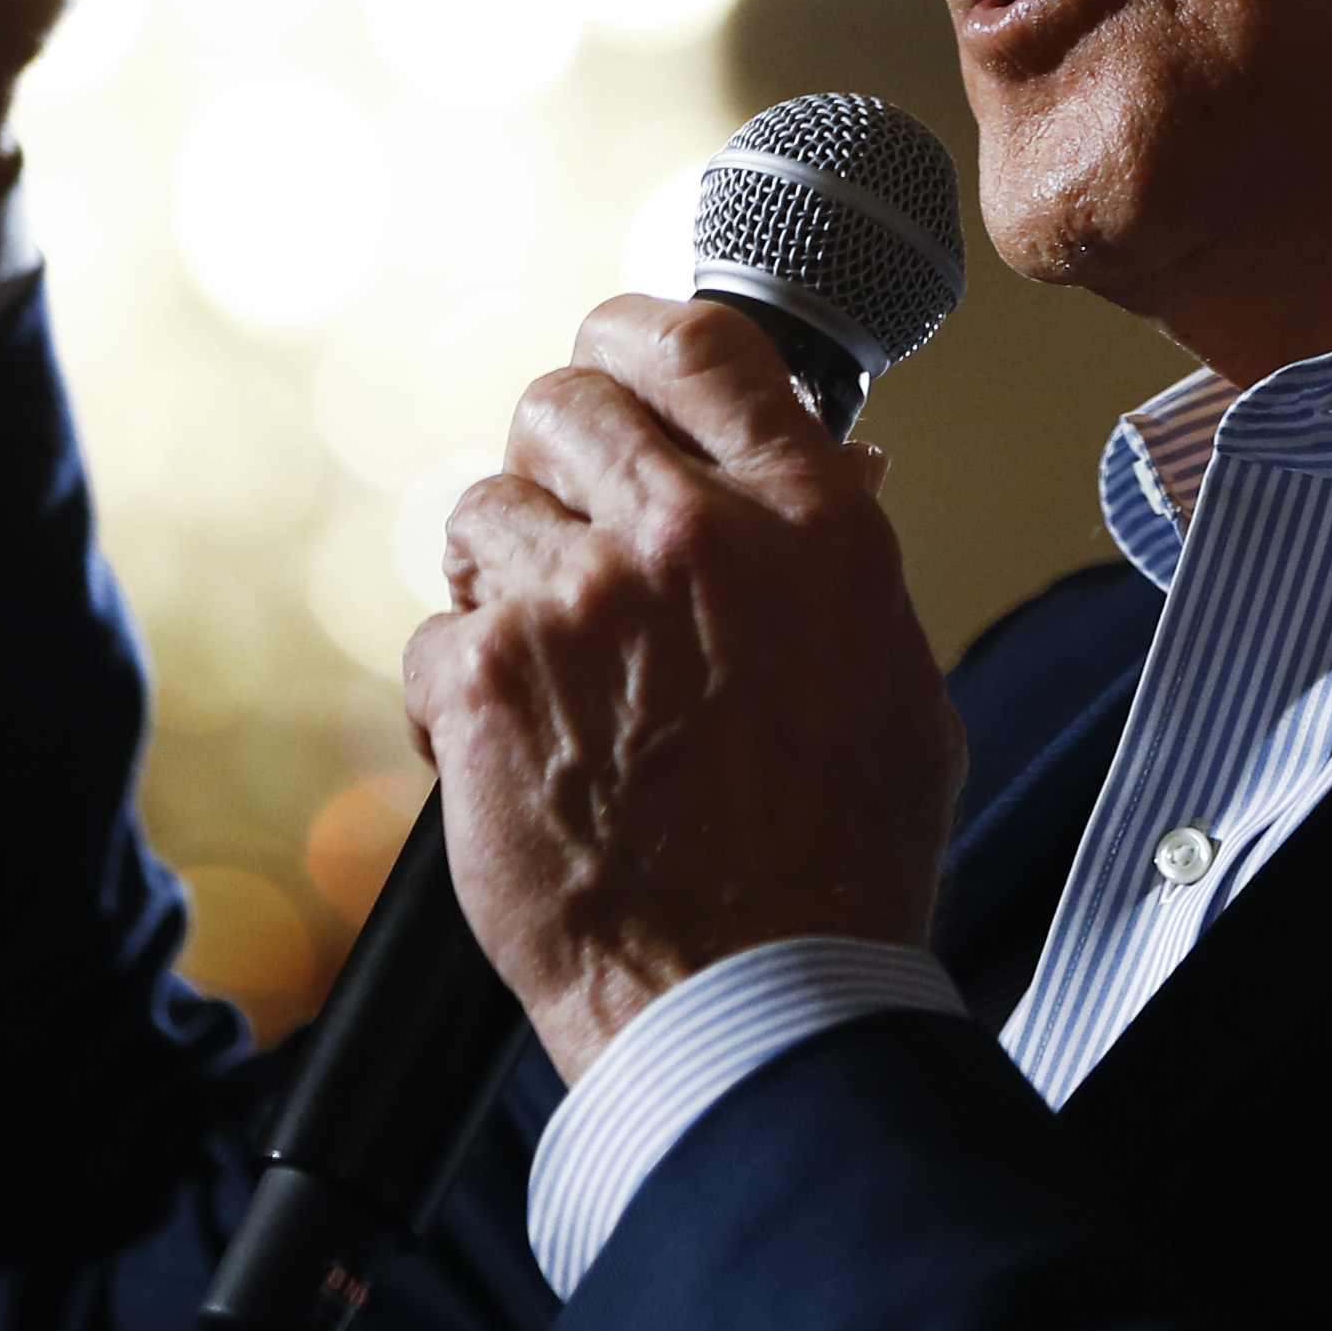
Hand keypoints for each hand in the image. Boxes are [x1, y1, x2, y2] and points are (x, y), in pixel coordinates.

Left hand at [405, 297, 968, 1078]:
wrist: (752, 996)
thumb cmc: (839, 863)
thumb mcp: (896, 677)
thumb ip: (844, 560)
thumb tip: (831, 475)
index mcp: (808, 521)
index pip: (699, 342)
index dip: (633, 334)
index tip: (610, 354)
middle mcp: (692, 537)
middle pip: (564, 404)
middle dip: (552, 463)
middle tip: (567, 536)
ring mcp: (578, 604)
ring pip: (480, 514)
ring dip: (498, 580)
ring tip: (545, 668)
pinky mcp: (487, 683)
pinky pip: (435, 637)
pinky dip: (460, 696)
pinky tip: (513, 755)